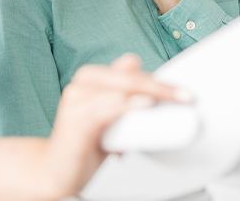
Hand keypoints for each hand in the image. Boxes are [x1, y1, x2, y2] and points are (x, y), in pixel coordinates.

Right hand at [40, 54, 186, 198]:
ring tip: (171, 100)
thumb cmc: (83, 143)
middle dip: (159, 86)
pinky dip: (127, 105)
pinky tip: (144, 104)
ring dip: (149, 92)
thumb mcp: (110, 117)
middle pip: (127, 77)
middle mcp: (81, 83)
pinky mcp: (75, 119)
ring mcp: (76, 99)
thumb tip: (142, 77)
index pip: (129, 69)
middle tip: (184, 96)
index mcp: (90, 78)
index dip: (157, 79)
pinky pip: (107, 107)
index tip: (181, 91)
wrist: (55, 170)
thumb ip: (123, 98)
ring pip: (120, 88)